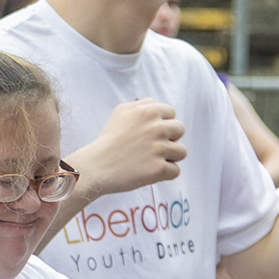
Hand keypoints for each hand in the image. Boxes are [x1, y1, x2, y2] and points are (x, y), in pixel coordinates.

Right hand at [69, 99, 185, 199]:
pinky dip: (165, 174)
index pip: (171, 113)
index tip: (150, 133)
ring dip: (170, 157)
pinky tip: (150, 172)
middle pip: (180, 130)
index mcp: (149, 111)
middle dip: (169, 138)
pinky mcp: (159, 169)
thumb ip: (142, 105)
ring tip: (152, 160)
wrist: (96, 166)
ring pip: (182, 152)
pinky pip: (175, 171)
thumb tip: (158, 106)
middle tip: (152, 147)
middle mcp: (156, 128)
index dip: (162, 123)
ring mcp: (159, 149)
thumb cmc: (109, 140)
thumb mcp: (121, 112)